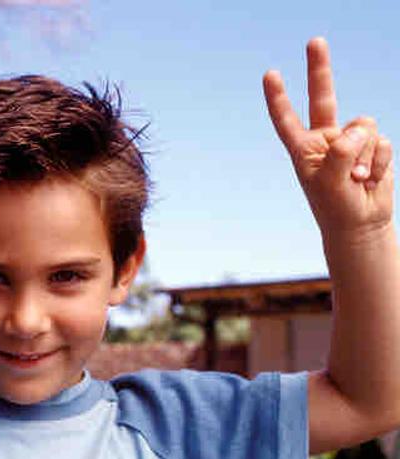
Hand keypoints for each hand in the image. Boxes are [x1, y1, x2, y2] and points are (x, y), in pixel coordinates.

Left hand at [264, 37, 393, 238]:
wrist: (361, 223)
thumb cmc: (336, 208)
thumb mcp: (330, 183)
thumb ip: (341, 153)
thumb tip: (359, 129)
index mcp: (303, 149)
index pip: (287, 119)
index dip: (279, 98)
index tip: (270, 75)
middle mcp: (326, 139)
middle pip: (324, 97)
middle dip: (320, 68)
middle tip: (314, 41)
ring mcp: (350, 141)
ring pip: (363, 126)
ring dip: (364, 155)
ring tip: (357, 179)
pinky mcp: (372, 146)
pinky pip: (381, 141)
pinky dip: (379, 161)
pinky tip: (371, 179)